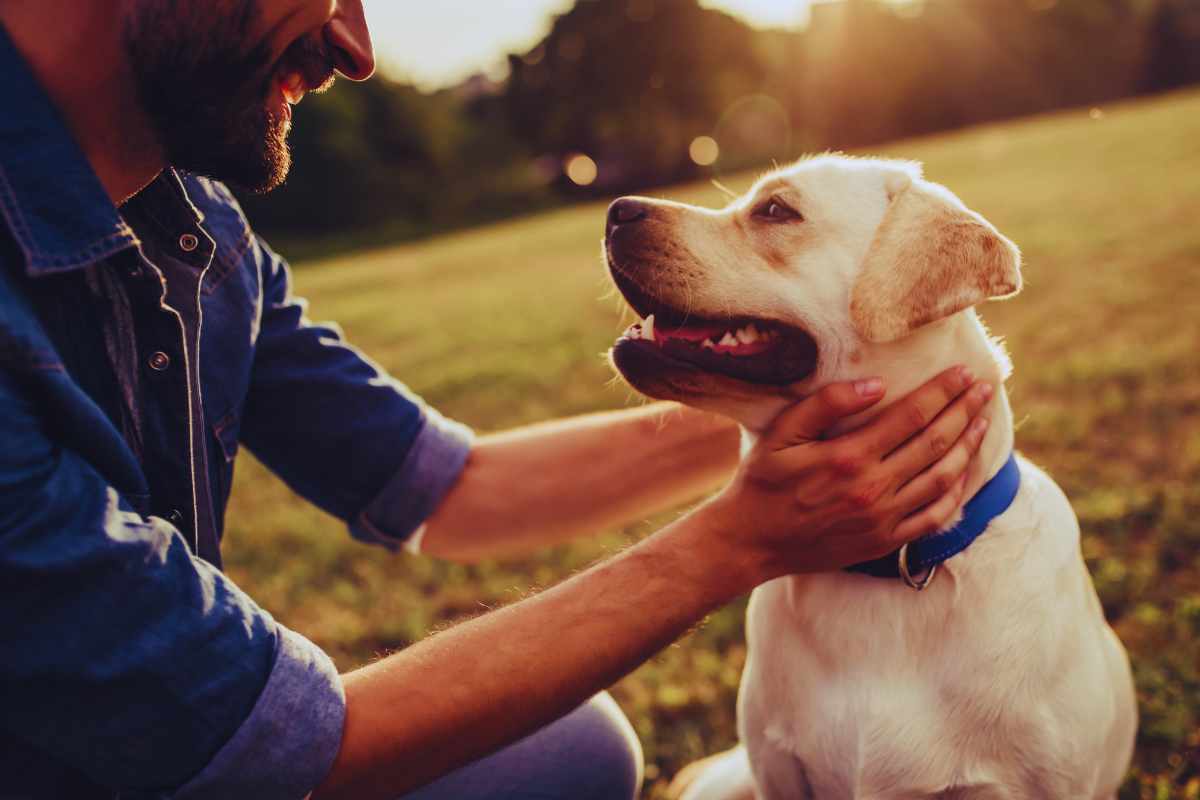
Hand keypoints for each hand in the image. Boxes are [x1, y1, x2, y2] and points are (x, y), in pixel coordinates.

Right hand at [701, 366, 993, 582]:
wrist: (751, 541)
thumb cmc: (763, 481)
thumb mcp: (781, 434)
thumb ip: (825, 404)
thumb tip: (876, 385)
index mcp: (848, 457)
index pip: (911, 416)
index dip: (942, 392)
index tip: (964, 373)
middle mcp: (872, 488)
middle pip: (935, 443)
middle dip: (964, 412)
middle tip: (984, 389)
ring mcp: (883, 518)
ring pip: (942, 478)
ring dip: (967, 447)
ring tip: (981, 422)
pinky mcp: (884, 541)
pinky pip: (934, 516)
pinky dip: (956, 493)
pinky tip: (964, 472)